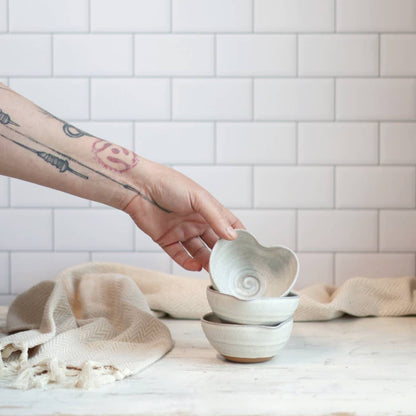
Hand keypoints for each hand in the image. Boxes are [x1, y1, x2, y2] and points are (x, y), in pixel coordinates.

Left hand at [123, 160, 243, 271]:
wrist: (139, 187)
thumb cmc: (169, 184)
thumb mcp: (199, 198)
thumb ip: (216, 217)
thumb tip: (233, 236)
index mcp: (207, 209)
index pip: (228, 224)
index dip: (238, 236)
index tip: (247, 250)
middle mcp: (196, 221)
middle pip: (214, 242)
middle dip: (222, 254)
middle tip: (230, 266)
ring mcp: (182, 231)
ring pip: (198, 251)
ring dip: (206, 261)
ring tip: (214, 271)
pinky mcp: (166, 239)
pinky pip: (180, 255)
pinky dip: (188, 262)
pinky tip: (196, 266)